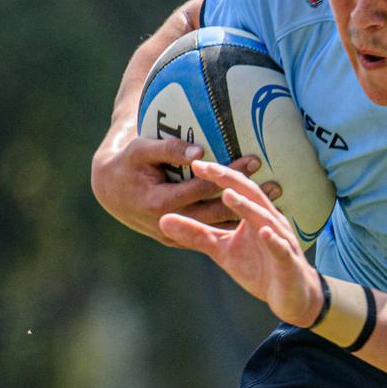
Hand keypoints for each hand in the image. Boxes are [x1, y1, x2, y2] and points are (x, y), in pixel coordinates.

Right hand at [91, 135, 271, 247]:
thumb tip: (199, 153)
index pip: (202, 189)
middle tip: (276, 186)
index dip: (229, 176)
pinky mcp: (178, 239)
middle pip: (215, 211)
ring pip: (214, 226)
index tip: (254, 161)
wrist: (110, 191)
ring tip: (273, 203)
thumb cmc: (127, 163)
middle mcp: (169, 223)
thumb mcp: (141, 149)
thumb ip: (170, 149)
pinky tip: (253, 217)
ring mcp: (174, 234)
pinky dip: (230, 225)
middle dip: (246, 200)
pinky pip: (208, 232)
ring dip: (244, 215)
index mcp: (160, 202)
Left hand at [158, 160, 319, 325]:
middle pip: (251, 195)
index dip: (218, 176)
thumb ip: (196, 234)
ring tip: (228, 194)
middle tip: (207, 167)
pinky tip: (263, 232)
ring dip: (247, 207)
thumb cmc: (259, 268)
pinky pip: (281, 249)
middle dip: (230, 180)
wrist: (292, 296)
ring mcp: (281, 240)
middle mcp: (269, 221)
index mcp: (254, 215)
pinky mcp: (288, 262)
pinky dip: (273, 240)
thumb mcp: (222, 250)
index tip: (195, 164)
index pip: (236, 189)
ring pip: (265, 219)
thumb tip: (162, 220)